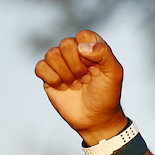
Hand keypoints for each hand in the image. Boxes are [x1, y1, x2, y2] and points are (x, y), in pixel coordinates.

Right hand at [35, 30, 126, 145]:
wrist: (96, 119)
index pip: (83, 36)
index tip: (96, 68)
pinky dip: (52, 79)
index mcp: (91, 48)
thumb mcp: (114, 73)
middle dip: (77, 66)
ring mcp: (60, 64)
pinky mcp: (48, 76)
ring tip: (76, 85)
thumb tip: (81, 46)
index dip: (88, 53)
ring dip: (66, 74)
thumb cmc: (107, 95)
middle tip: (86, 79)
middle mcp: (74, 53)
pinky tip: (63, 88)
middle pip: (65, 44)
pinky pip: (40, 67)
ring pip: (52, 54)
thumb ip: (104, 53)